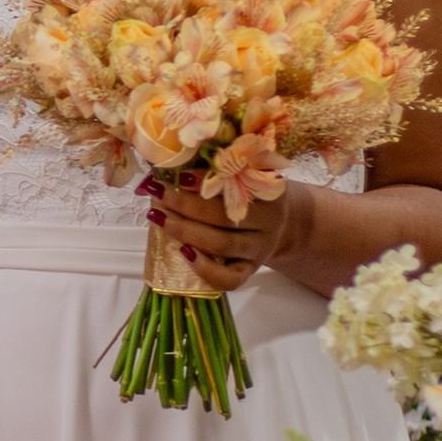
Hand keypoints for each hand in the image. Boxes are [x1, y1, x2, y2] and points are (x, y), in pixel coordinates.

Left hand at [148, 170, 298, 292]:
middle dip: (184, 203)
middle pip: (223, 214)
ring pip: (221, 244)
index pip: (237, 181)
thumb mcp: (247, 176)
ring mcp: (259, 248)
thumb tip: (169, 162)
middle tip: (157, 192)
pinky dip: (204, 268)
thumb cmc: (252, 195)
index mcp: (269, 189)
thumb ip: (219, 169)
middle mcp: (268, 220)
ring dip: (185, 231)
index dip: (205, 178)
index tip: (178, 172)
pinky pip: (229, 278)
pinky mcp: (251, 271)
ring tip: (158, 217)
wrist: (285, 226)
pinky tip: (183, 252)